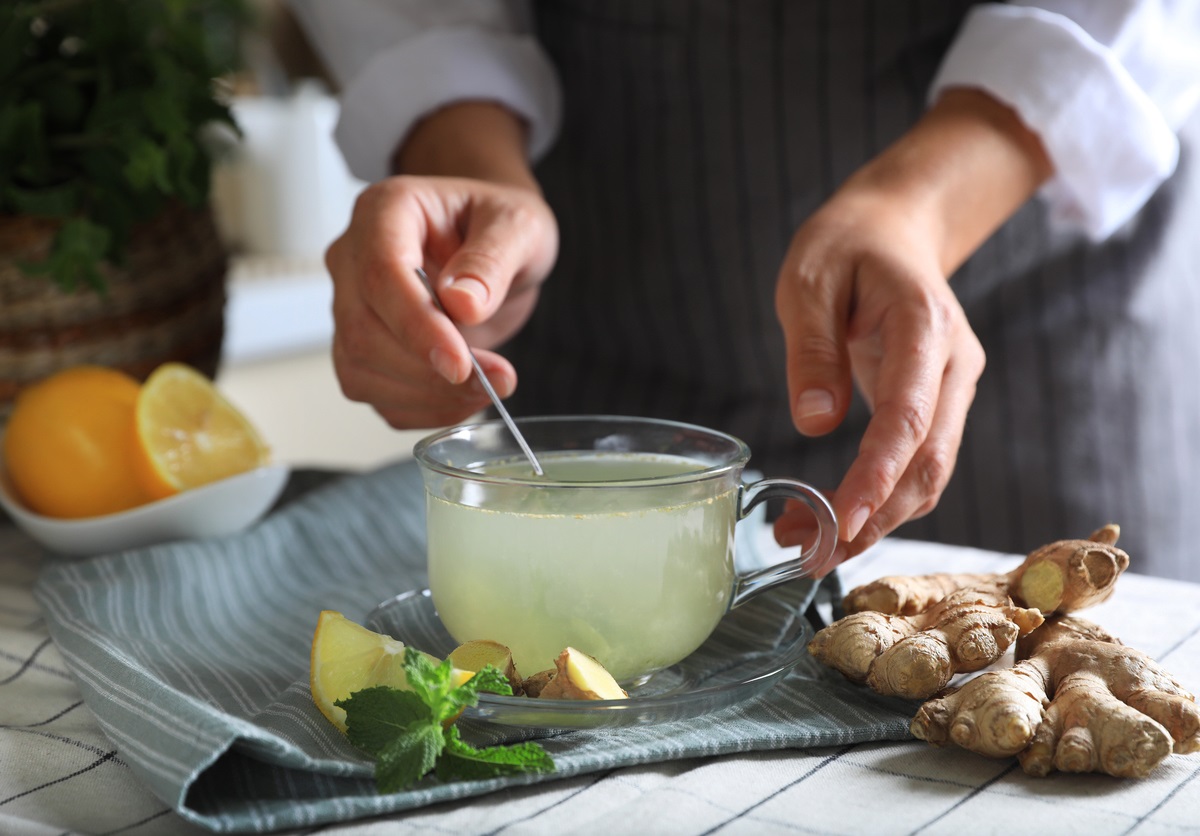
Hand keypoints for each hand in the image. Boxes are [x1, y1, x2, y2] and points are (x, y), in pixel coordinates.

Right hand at [326, 103, 557, 428]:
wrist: (493, 242)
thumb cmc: (499, 223)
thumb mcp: (518, 225)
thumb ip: (492, 259)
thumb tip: (463, 304)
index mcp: (385, 211)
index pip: (381, 275)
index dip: (417, 326)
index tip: (460, 364)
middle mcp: (354, 258)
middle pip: (363, 330)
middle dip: (429, 370)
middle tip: (497, 378)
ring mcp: (351, 305)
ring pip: (361, 369)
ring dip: (426, 395)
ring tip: (489, 387)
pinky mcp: (363, 347)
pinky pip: (375, 393)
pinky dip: (421, 409)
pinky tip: (464, 399)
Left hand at [773, 89, 1052, 564]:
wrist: (894, 226)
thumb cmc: (846, 245)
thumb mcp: (808, 280)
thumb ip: (812, 348)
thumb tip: (814, 424)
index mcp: (924, 327)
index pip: (908, 417)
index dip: (878, 476)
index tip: (841, 520)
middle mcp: (953, 365)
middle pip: (928, 462)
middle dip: (874, 517)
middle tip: (811, 554)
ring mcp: (953, 386)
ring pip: (928, 473)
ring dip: (876, 517)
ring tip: (809, 545)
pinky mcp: (939, 402)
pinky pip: (917, 461)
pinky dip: (880, 496)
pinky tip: (834, 514)